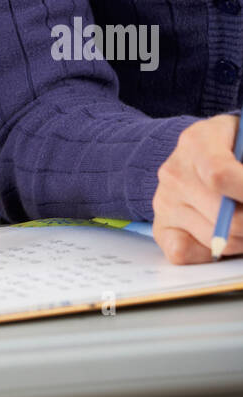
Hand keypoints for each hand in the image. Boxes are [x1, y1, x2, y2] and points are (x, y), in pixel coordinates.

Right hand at [152, 114, 242, 262]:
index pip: (219, 175)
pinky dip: (211, 254)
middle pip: (223, 216)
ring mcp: (164, 201)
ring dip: (241, 239)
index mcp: (197, 142)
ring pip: (215, 240)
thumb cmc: (231, 150)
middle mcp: (174, 172)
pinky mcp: (161, 227)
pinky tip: (223, 237)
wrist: (199, 156)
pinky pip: (185, 254)